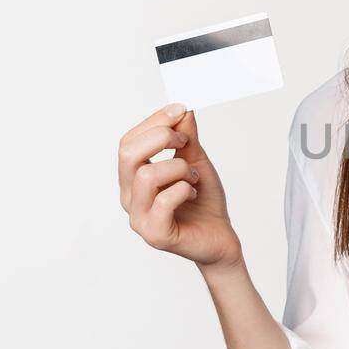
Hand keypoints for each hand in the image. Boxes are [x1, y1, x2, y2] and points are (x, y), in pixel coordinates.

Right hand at [117, 103, 242, 267]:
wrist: (220, 238)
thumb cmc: (204, 202)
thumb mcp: (196, 162)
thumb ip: (186, 138)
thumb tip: (182, 110)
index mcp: (133, 178)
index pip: (129, 142)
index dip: (154, 121)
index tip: (180, 110)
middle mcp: (129, 197)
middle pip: (128, 154)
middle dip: (160, 137)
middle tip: (185, 141)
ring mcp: (139, 217)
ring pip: (146, 175)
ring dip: (178, 168)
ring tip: (194, 177)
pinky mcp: (155, 234)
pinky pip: (163, 200)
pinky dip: (184, 190)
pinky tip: (193, 194)